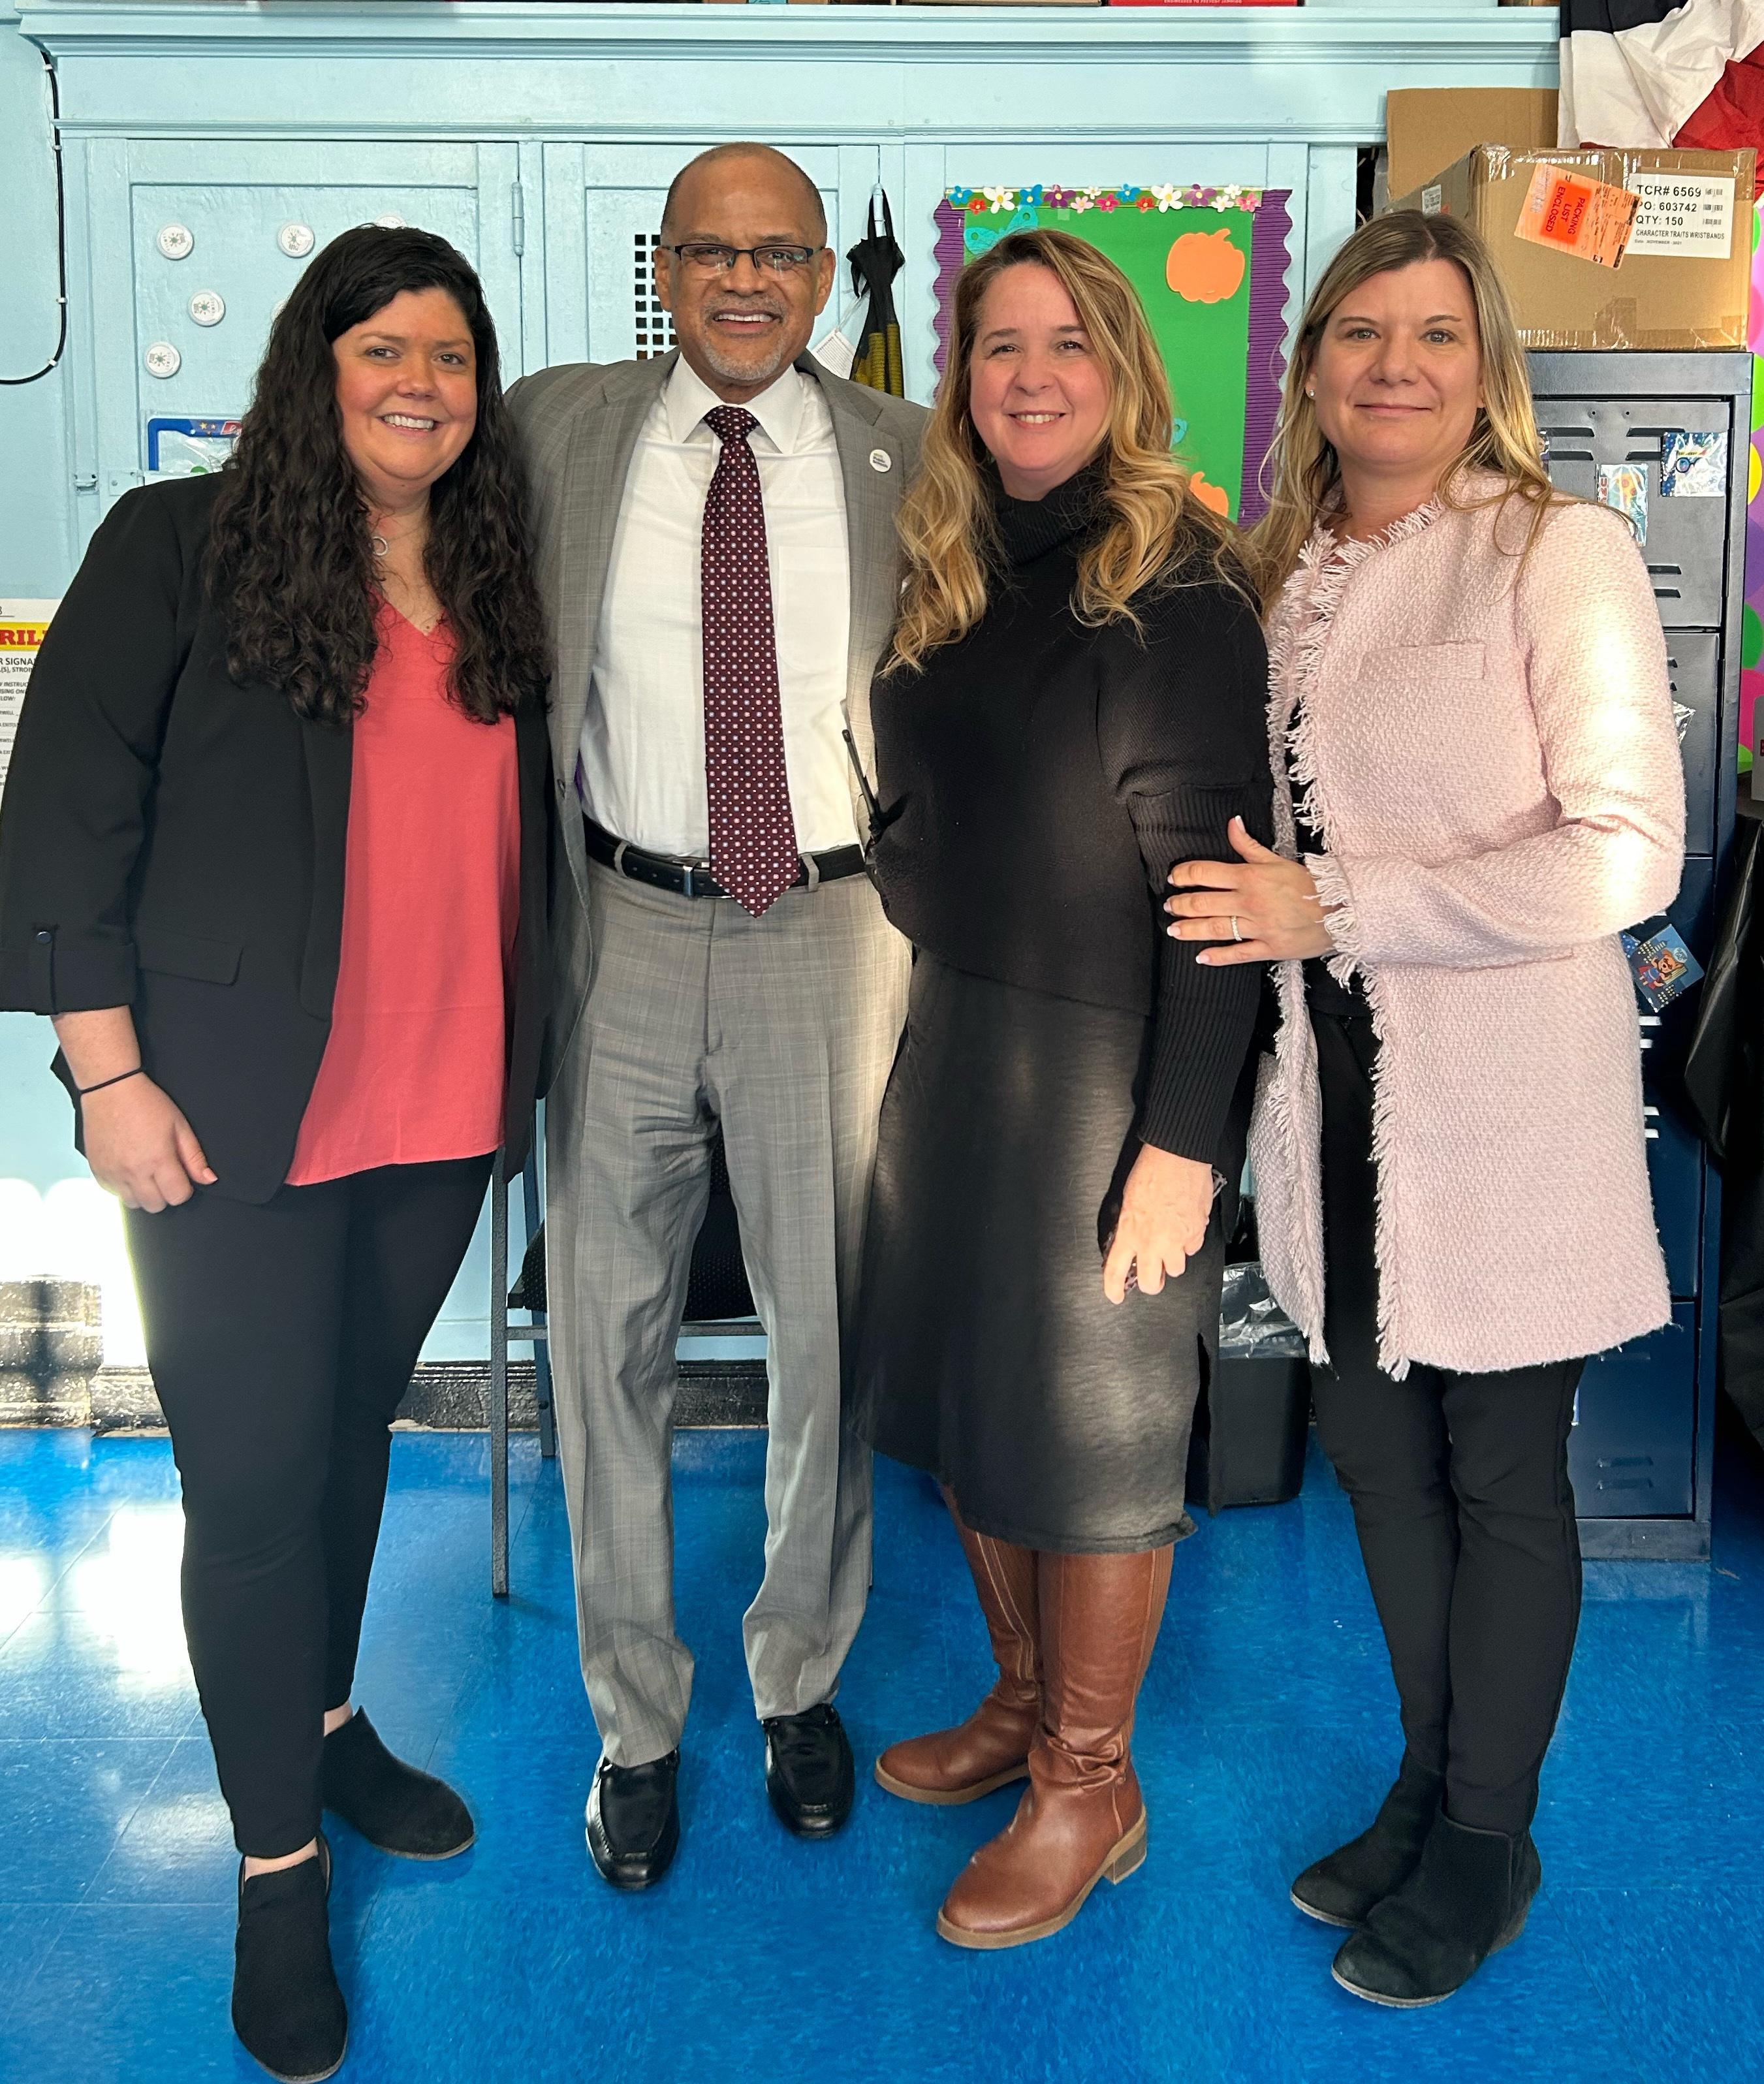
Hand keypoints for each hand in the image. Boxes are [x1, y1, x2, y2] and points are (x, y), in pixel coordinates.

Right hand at [81, 1075, 216, 1211]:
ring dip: (143, 1193)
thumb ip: (194, 1157)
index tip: (181, 1176)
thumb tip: (208, 1179)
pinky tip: (128, 1169)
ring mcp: (112, 1172)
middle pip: (155, 1206)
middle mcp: (133, 1171)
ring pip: (133, 1203)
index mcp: (158, 1160)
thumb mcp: (180, 1126)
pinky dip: (123, 1187)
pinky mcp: (97, 1170)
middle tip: (164, 1174)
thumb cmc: (145, 1103)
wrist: (110, 1089)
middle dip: (165, 1194)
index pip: (177, 1197)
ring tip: (145, 1171)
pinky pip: (113, 1193)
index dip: (184, 1188)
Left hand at [1102, 1144, 1214, 1305]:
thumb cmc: (1150, 1172)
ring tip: (1170, 1241)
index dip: (1114, 1289)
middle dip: (1152, 1282)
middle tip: (1153, 1273)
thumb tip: (1131, 1240)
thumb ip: (1129, 1227)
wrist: (1177, 1156)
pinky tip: (1184, 1226)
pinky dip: (1189, 1242)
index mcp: (1129, 1233)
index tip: (1116, 1296)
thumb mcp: (1128, 1202)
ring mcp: (1176, 1241)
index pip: (1116, 1271)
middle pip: (1151, 1283)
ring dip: (1172, 1260)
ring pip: (1176, 1268)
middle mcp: (1152, 1243)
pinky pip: (1192, 1249)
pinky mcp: (1196, 1234)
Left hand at [1165, 817, 1336, 965]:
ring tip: (1174, 929)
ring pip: (1214, 928)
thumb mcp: (1278, 859)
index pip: (1205, 872)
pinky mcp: (1268, 948)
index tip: (1173, 878)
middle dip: (1180, 904)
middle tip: (1169, 906)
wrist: (1341, 909)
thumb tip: (1231, 823)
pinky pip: (1237, 954)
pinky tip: (1201, 957)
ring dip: (1189, 929)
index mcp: (1250, 877)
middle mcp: (1249, 902)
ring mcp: (1257, 927)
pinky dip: (1217, 957)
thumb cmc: (1310, 884)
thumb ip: (1249, 845)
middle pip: (1203, 902)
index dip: (1184, 874)